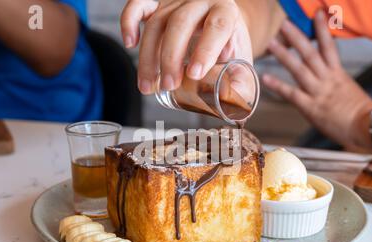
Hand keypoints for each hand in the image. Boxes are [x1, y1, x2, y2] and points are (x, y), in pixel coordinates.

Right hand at [121, 0, 252, 93]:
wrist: (219, 26)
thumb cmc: (229, 47)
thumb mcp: (242, 64)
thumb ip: (241, 84)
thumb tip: (233, 102)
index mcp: (226, 12)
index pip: (217, 26)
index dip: (205, 50)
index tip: (194, 73)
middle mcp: (201, 1)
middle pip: (181, 23)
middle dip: (171, 57)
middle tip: (169, 85)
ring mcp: (176, 1)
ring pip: (157, 22)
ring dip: (148, 56)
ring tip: (148, 86)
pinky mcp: (157, 3)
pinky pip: (138, 4)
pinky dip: (129, 21)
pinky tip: (130, 43)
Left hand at [262, 11, 371, 149]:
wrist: (366, 127)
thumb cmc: (360, 113)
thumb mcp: (349, 91)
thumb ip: (335, 82)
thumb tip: (326, 79)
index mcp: (338, 74)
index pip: (329, 47)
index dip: (322, 30)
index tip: (317, 14)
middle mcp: (327, 79)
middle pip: (310, 53)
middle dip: (297, 37)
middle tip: (284, 24)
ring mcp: (318, 92)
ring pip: (299, 69)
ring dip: (284, 55)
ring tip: (271, 43)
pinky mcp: (310, 107)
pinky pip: (291, 94)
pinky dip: (278, 85)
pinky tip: (266, 77)